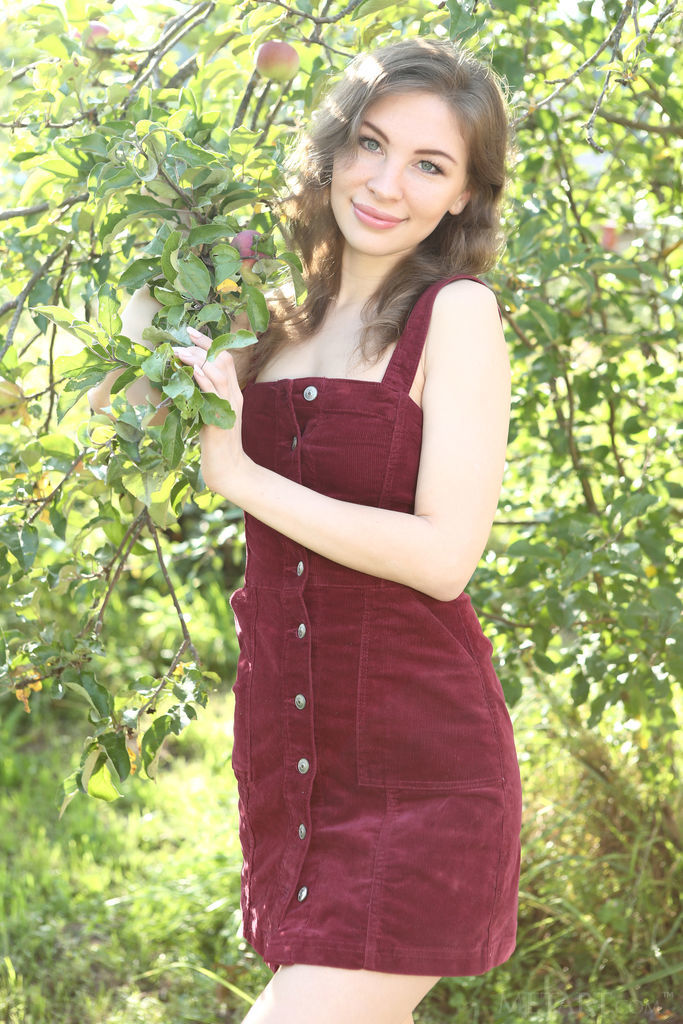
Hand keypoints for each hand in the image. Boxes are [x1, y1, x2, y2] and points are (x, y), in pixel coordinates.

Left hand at [173, 327, 248, 496]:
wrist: (228, 468)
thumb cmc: (215, 444)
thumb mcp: (207, 414)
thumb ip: (200, 397)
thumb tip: (180, 381)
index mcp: (232, 393)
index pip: (225, 358)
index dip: (209, 343)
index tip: (190, 332)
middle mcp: (233, 395)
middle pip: (223, 360)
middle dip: (201, 346)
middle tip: (179, 341)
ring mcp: (228, 406)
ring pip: (218, 372)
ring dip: (198, 359)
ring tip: (179, 352)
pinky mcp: (220, 417)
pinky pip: (213, 392)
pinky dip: (202, 378)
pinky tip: (191, 369)